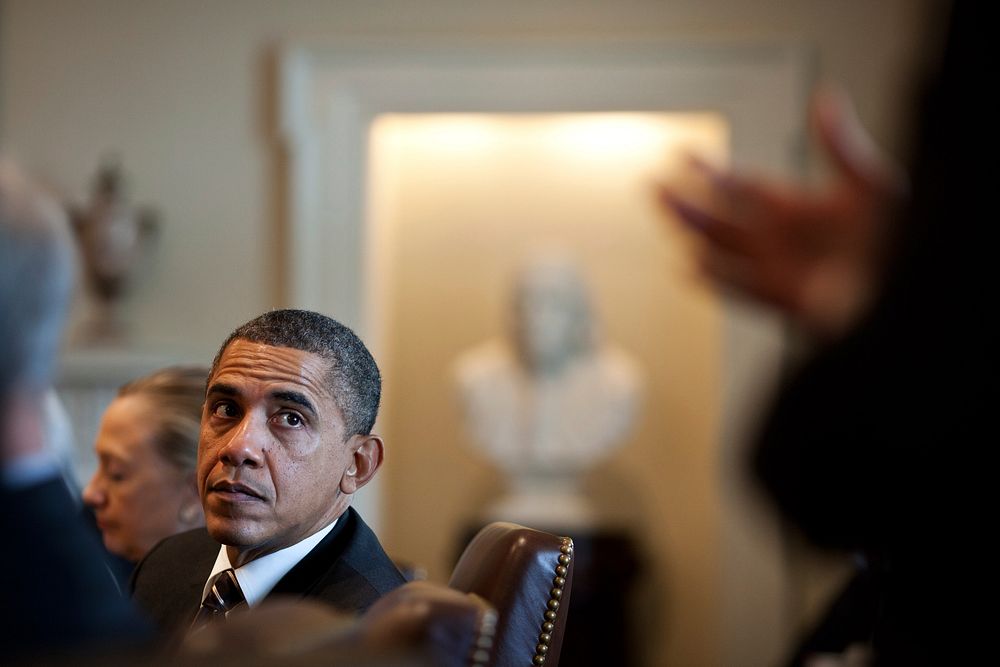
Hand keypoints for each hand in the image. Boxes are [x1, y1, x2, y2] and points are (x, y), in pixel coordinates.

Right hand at [658, 86, 905, 339]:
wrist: (897, 294)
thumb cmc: (896, 241)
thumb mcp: (871, 183)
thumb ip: (840, 145)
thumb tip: (826, 98)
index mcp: (795, 209)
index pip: (740, 185)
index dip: (710, 170)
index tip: (682, 153)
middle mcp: (778, 240)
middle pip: (720, 219)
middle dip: (686, 203)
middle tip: (655, 186)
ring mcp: (776, 270)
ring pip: (721, 250)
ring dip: (693, 234)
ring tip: (667, 217)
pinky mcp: (782, 299)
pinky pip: (739, 289)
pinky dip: (715, 279)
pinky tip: (691, 268)